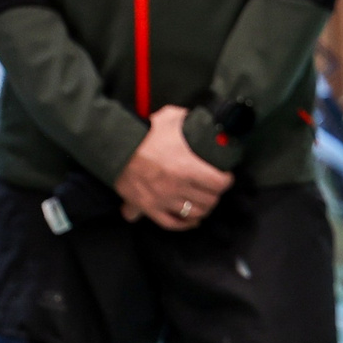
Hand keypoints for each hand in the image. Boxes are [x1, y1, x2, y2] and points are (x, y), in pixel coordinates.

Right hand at [116, 105, 234, 230]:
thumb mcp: (169, 118)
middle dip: (215, 194)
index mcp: (187, 167)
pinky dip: (184, 224)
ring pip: (194, 213)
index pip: (219, 182)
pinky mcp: (150, 208)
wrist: (116, 148)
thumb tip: (202, 118)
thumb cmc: (144, 133)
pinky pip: (172, 224)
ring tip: (206, 202)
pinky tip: (192, 221)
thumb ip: (188, 119)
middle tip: (215, 188)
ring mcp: (163, 200)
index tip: (226, 176)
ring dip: (203, 208)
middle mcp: (177, 187)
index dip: (226, 180)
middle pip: (209, 199)